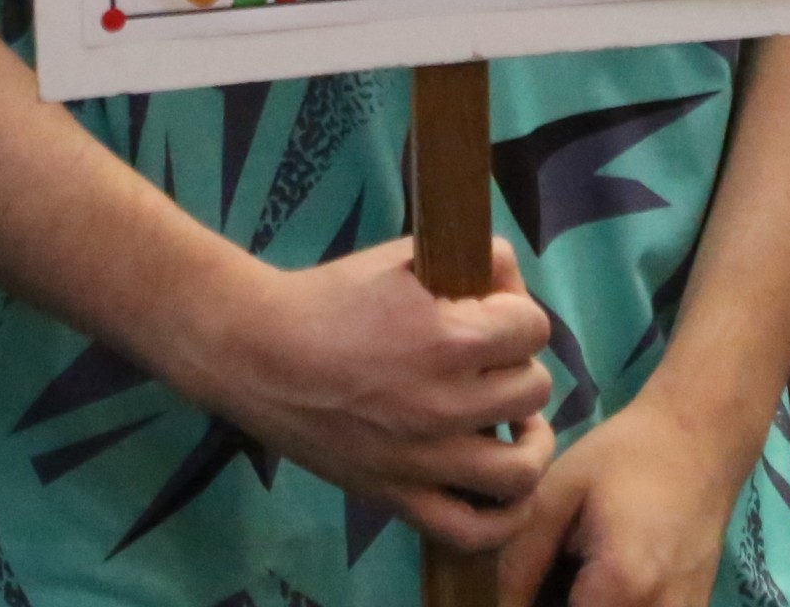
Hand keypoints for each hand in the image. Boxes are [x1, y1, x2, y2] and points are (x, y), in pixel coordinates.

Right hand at [184, 237, 557, 552]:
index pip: (533, 329)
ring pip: (520, 468)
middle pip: (533, 389)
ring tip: (517, 427)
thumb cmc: (330, 299)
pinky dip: (503, 519)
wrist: (255, 353)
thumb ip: (474, 260)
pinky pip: (471, 530)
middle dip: (518, 367)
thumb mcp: (406, 258)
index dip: (517, 314)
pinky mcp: (395, 496)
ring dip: (530, 442)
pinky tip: (504, 493)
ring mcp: (422, 461)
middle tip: (490, 365)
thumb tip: (514, 280)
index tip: (492, 316)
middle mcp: (445, 406)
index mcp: (451, 340)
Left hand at [496, 399, 748, 606]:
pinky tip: (607, 584)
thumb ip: (522, 559)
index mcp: (620, 583)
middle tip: (554, 578)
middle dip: (563, 605)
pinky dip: (623, 606)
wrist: (701, 434)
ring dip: (595, 605)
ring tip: (582, 580)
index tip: (526, 592)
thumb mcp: (559, 490)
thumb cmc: (627, 454)